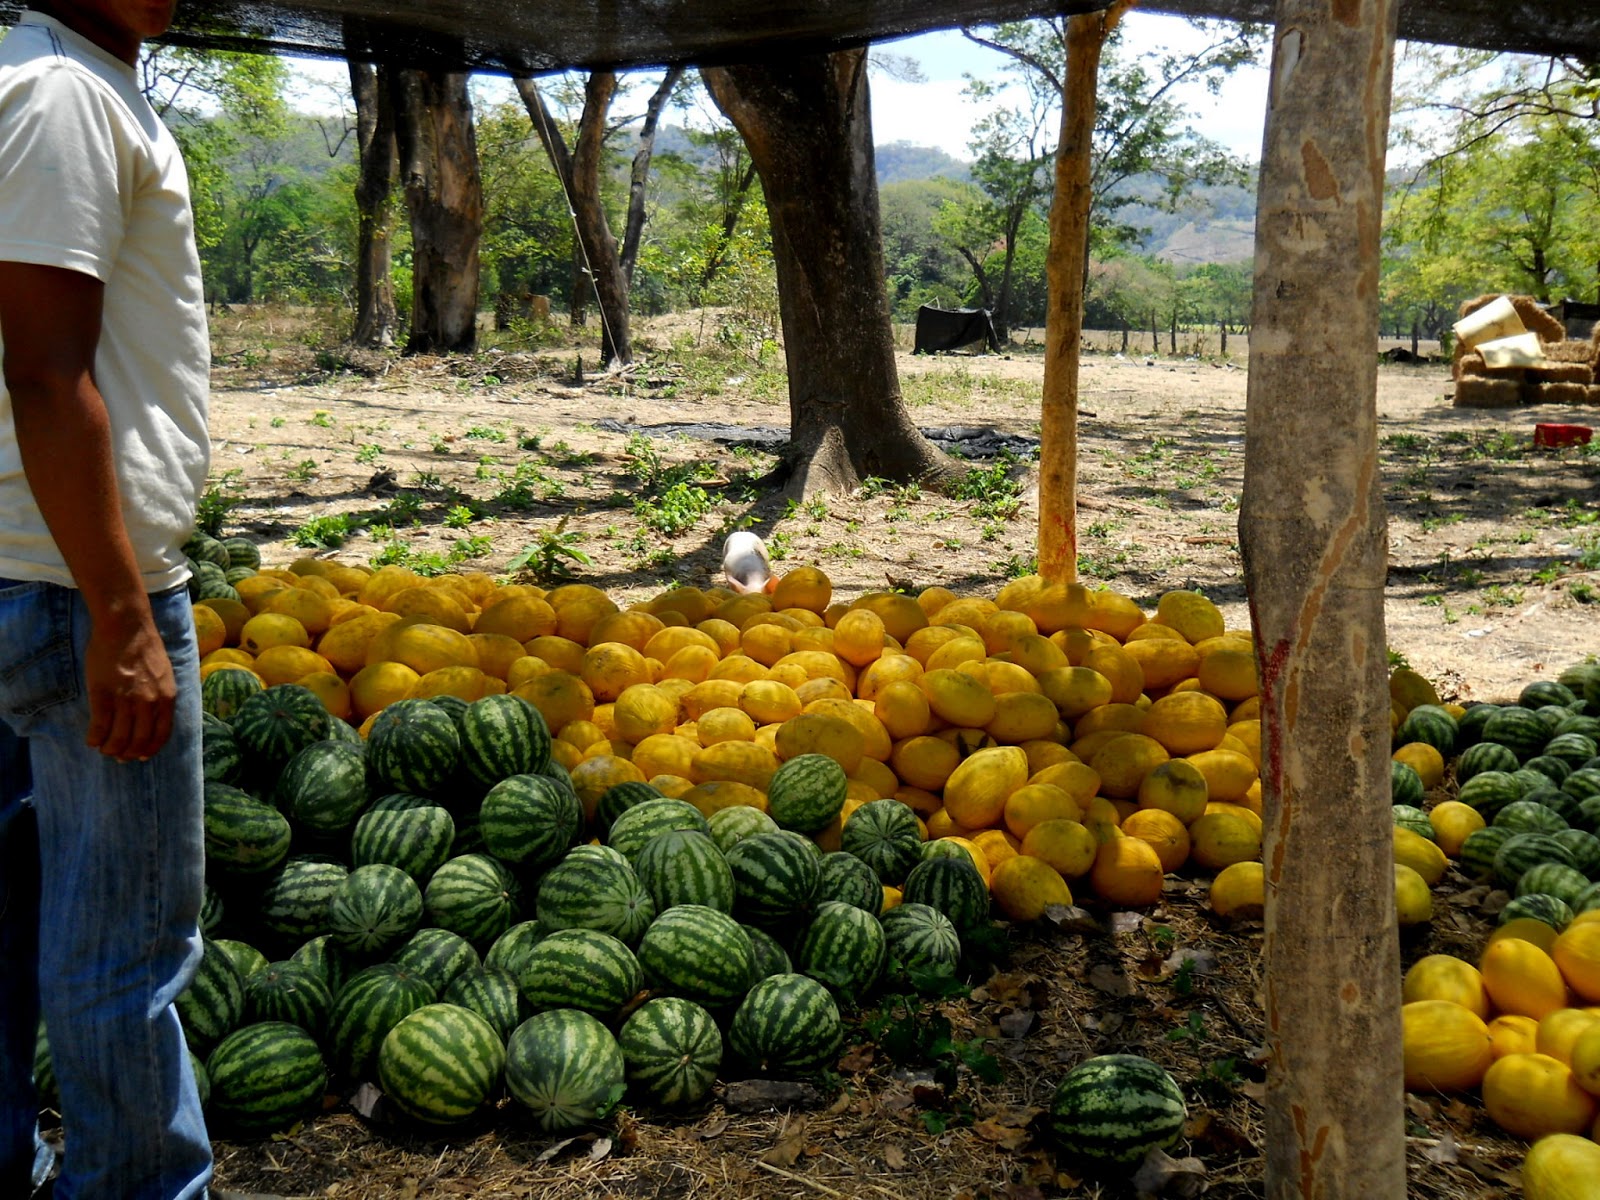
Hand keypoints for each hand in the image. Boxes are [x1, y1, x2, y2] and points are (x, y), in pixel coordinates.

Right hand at [84, 613, 175, 761]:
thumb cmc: (145, 648)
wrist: (126, 627)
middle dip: (128, 753)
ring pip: (118, 736)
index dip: (150, 749)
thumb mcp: (165, 674)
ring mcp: (126, 698)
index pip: (161, 734)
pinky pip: (99, 725)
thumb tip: (154, 718)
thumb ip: (161, 696)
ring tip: (104, 749)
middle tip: (119, 756)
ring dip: (110, 748)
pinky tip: (91, 740)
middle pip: (139, 740)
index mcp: (167, 697)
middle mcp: (149, 702)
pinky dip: (95, 737)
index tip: (142, 756)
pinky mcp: (103, 693)